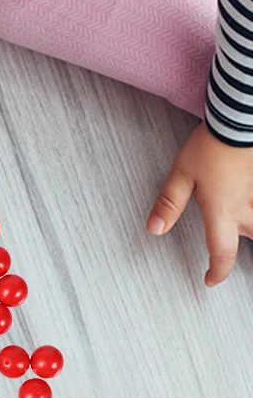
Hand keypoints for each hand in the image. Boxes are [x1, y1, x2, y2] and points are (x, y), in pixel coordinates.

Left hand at [148, 123, 252, 284]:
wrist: (241, 119)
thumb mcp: (181, 174)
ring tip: (244, 226)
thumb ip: (169, 204)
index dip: (217, 271)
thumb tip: (154, 229)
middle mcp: (249, 208)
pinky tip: (248, 199)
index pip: (222, 253)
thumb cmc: (214, 144)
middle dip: (245, 248)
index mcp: (224, 212)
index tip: (211, 279)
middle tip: (235, 250)